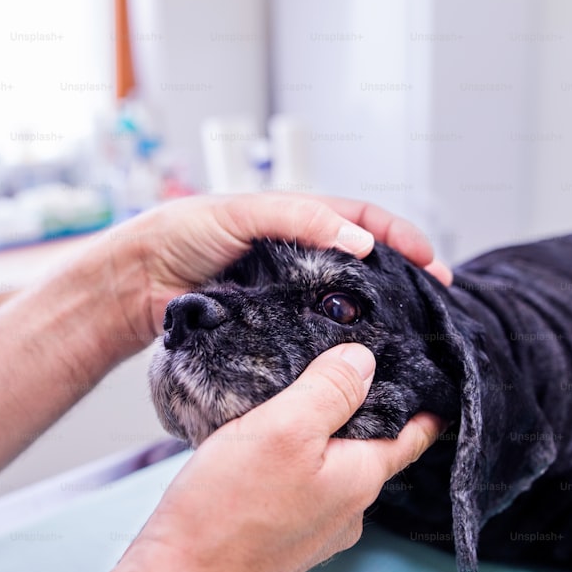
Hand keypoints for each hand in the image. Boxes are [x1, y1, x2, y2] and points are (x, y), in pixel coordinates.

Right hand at [53, 344, 445, 571]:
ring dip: (318, 436)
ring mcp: (313, 528)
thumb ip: (329, 390)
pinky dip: (289, 461)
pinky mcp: (280, 537)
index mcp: (360, 478)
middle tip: (344, 370)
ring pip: (330, 466)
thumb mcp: (283, 428)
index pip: (411, 435)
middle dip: (359, 411)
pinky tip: (259, 448)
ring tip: (292, 402)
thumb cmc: (227, 513)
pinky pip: (298, 486)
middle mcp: (346, 509)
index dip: (423, 405)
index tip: (433, 383)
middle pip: (368, 446)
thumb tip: (363, 359)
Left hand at [96, 193, 451, 343]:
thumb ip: (300, 218)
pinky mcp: (268, 326)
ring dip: (376, 317)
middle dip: (403, 280)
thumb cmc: (182, 233)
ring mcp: (285, 294)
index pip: (363, 220)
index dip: (402, 237)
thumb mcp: (243, 211)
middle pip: (363, 264)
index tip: (432, 263)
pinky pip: (310, 334)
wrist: (136, 280)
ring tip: (407, 336)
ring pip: (341, 303)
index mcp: (296, 219)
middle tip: (435, 306)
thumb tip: (358, 241)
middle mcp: (297, 256)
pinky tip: (354, 359)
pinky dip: (336, 345)